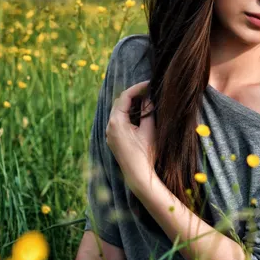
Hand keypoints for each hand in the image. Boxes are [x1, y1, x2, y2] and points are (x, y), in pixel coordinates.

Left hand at [105, 80, 157, 197]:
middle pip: (119, 103)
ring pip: (118, 112)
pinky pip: (118, 121)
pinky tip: (139, 114)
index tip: (149, 84)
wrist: (138, 175)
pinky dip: (127, 114)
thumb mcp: (149, 129)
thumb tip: (148, 97)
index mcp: (116, 121)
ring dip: (130, 105)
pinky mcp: (113, 140)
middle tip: (149, 91)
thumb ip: (148, 111)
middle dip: (133, 95)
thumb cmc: (146, 153)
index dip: (138, 88)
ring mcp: (110, 134)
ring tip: (145, 100)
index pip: (125, 97)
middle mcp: (109, 126)